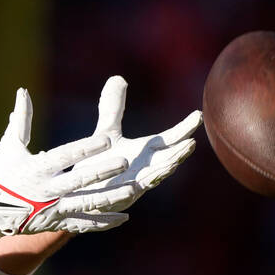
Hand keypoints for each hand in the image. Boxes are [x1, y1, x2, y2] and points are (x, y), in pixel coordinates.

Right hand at [0, 88, 134, 239]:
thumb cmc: (2, 175)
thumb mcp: (10, 147)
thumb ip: (21, 120)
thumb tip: (23, 91)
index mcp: (36, 169)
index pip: (64, 156)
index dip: (85, 148)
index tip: (106, 138)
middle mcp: (46, 190)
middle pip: (78, 180)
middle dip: (102, 170)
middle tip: (124, 161)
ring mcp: (53, 209)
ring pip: (85, 203)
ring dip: (110, 197)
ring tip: (132, 189)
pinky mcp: (57, 223)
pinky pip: (83, 224)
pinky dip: (103, 222)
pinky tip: (124, 217)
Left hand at [74, 75, 201, 208]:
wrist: (78, 191)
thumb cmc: (97, 163)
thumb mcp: (106, 133)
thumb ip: (112, 108)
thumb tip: (118, 78)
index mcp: (145, 152)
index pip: (169, 138)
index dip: (183, 128)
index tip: (197, 115)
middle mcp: (145, 168)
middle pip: (168, 159)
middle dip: (180, 153)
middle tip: (191, 142)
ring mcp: (134, 184)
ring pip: (154, 178)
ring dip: (165, 170)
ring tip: (174, 161)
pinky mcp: (118, 197)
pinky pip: (130, 193)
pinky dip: (137, 187)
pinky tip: (144, 180)